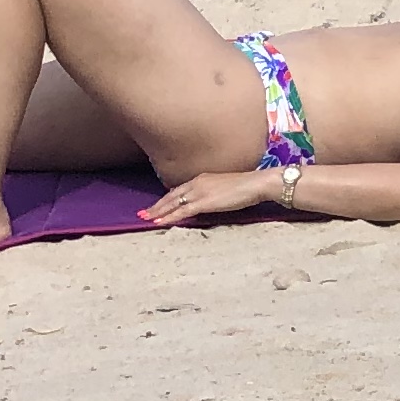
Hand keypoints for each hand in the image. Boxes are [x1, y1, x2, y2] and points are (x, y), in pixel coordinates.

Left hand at [143, 170, 275, 226]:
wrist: (256, 183)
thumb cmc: (247, 186)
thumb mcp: (226, 187)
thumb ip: (214, 193)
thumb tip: (210, 201)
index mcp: (202, 178)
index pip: (179, 190)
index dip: (166, 199)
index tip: (156, 205)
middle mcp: (197, 183)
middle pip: (171, 195)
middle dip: (156, 205)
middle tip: (142, 213)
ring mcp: (199, 192)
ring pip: (173, 203)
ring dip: (158, 211)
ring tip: (145, 218)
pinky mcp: (204, 202)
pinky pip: (182, 211)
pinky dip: (170, 216)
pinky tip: (160, 222)